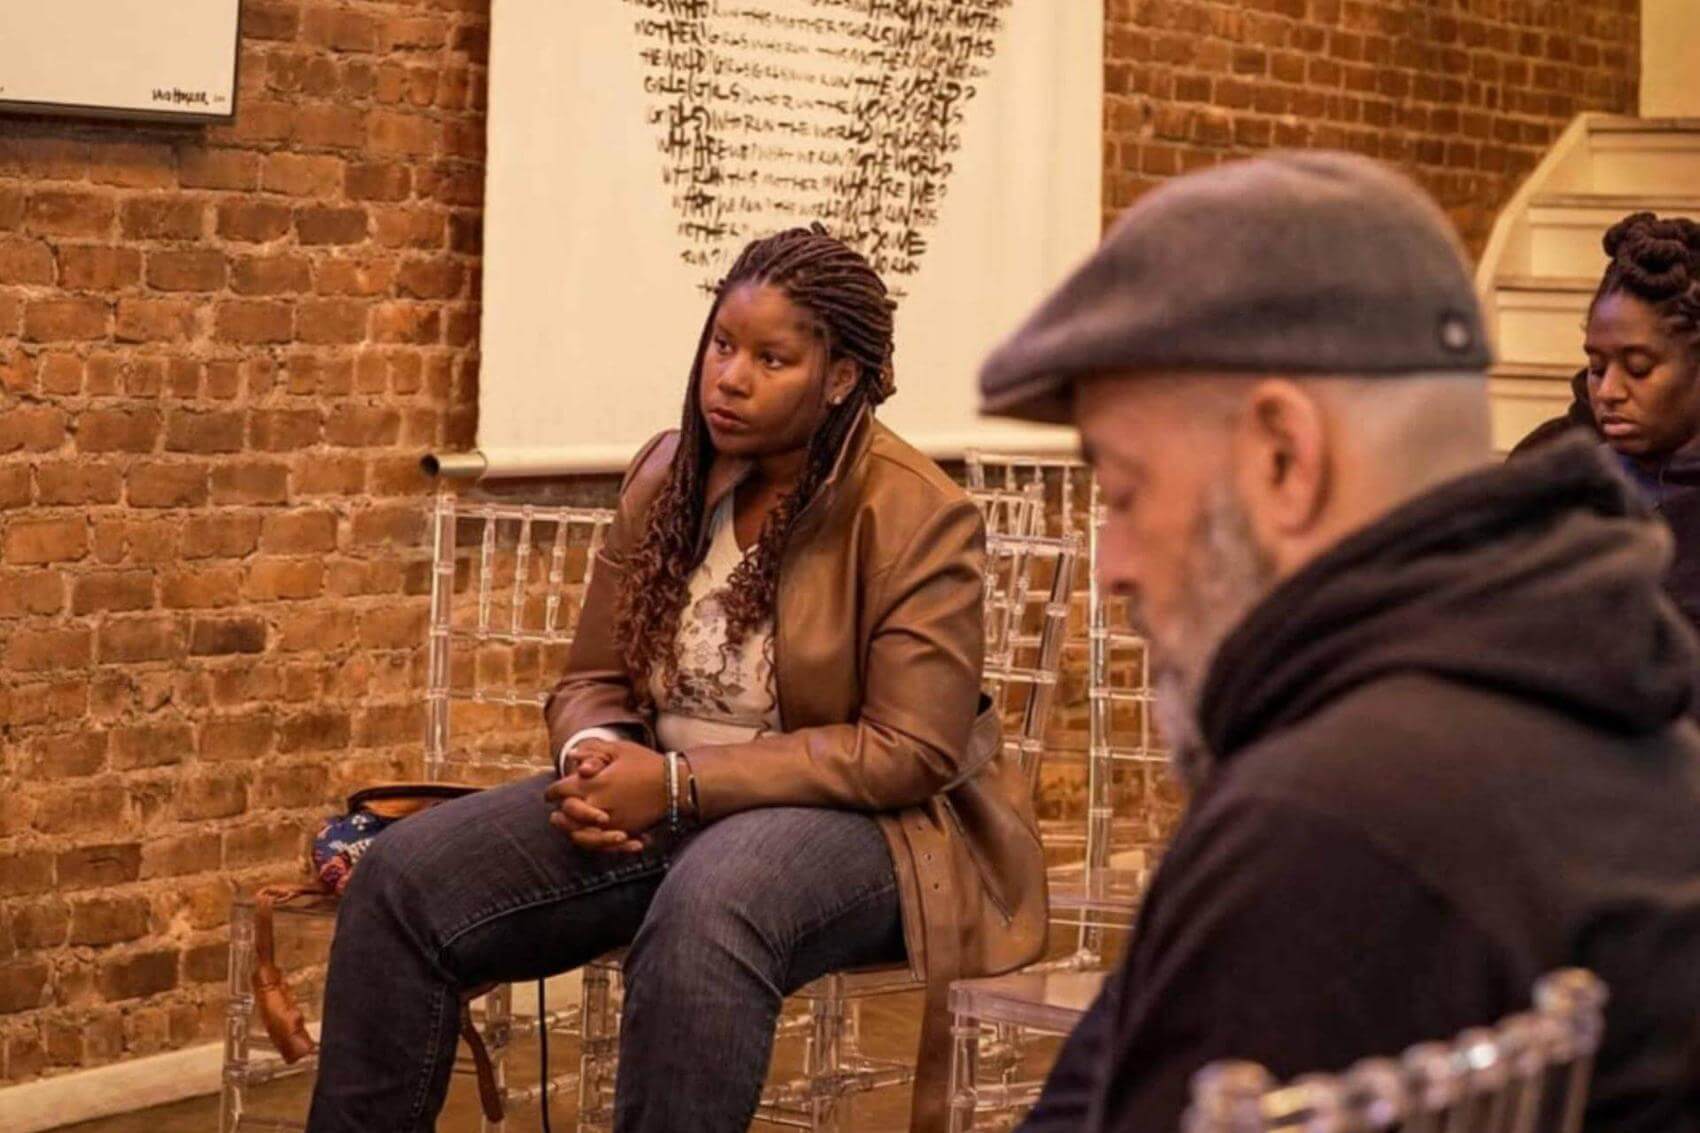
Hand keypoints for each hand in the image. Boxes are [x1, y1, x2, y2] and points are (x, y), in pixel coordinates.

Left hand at [545, 740, 667, 853]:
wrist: (673, 785)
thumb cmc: (646, 763)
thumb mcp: (620, 749)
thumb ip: (593, 751)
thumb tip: (571, 756)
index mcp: (592, 783)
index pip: (560, 790)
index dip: (551, 792)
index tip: (549, 795)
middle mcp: (596, 805)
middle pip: (566, 814)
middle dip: (558, 813)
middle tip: (553, 813)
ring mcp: (609, 821)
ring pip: (579, 833)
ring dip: (569, 830)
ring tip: (565, 828)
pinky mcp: (622, 831)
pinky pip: (599, 842)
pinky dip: (590, 841)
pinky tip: (586, 836)